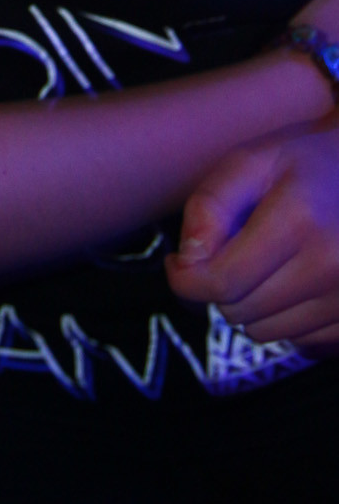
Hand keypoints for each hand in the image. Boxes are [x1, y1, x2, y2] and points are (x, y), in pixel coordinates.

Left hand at [167, 115, 338, 352]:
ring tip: (265, 263)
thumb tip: (187, 261)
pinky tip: (292, 281)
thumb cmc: (302, 163)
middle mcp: (332, 266)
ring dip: (251, 305)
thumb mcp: (249, 162)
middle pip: (239, 312)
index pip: (222, 282)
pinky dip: (284, 317)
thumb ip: (209, 205)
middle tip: (229, 253)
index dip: (186, 280)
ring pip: (265, 332)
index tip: (178, 262)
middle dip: (219, 287)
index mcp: (299, 221)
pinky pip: (300, 341)